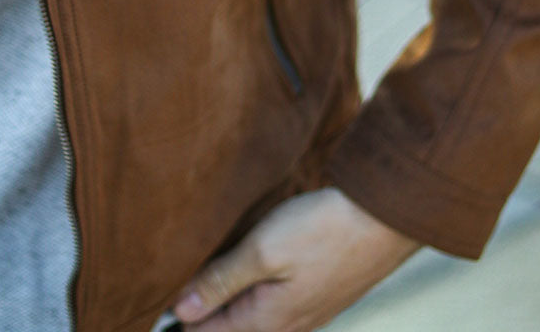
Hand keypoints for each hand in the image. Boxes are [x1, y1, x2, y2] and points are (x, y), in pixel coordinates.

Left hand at [172, 187, 419, 331]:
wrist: (384, 217)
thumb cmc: (326, 229)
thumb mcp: (264, 250)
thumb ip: (220, 281)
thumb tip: (180, 312)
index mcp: (265, 324)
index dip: (175, 315)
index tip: (155, 290)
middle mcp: (283, 328)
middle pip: (225, 328)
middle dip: (198, 307)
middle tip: (176, 274)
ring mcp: (302, 315)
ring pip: (247, 315)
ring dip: (225, 295)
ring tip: (205, 263)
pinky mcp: (314, 297)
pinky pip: (269, 303)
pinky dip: (249, 287)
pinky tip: (243, 262)